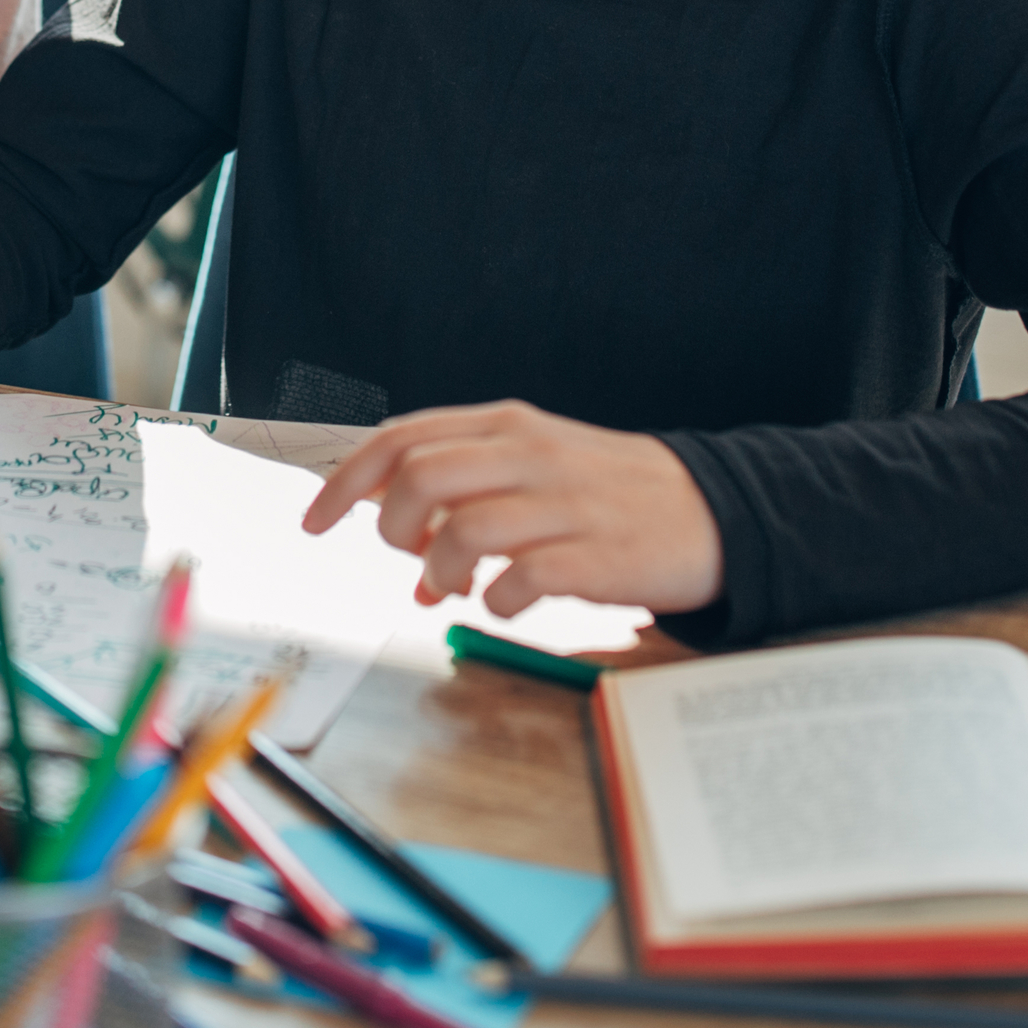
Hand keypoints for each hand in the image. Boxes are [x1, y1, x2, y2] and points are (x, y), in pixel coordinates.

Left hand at [300, 399, 723, 618]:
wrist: (713, 512)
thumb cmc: (608, 493)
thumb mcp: (533, 466)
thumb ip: (465, 487)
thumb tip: (399, 541)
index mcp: (507, 425)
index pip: (401, 438)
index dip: (345, 481)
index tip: (314, 520)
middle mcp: (530, 455)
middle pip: (420, 477)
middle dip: (391, 527)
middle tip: (409, 556)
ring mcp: (565, 505)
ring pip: (462, 531)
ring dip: (439, 571)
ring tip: (454, 586)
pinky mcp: (597, 558)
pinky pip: (519, 581)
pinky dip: (495, 600)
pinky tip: (505, 602)